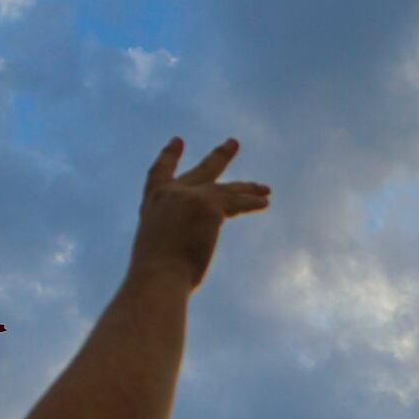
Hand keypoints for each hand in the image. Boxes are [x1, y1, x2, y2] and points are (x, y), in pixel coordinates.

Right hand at [130, 136, 270, 291]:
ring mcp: (189, 197)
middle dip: (220, 157)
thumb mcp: (158, 249)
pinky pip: (236, 202)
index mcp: (152, 203)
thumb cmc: (156, 276)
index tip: (178, 140)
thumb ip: (173, 238)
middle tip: (234, 143)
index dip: (170, 157)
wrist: (157, 278)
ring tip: (266, 188)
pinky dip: (251, 203)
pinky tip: (265, 202)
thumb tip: (189, 246)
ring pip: (226, 189)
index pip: (159, 173)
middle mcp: (170, 194)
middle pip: (202, 171)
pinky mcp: (208, 205)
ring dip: (248, 187)